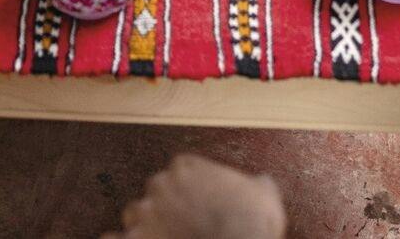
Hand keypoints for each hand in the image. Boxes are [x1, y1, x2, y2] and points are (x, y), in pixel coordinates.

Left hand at [105, 154, 284, 238]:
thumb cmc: (251, 223)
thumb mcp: (265, 194)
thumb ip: (256, 184)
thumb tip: (261, 184)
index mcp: (186, 167)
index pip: (180, 170)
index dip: (190, 188)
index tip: (197, 202)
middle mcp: (160, 184)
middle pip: (156, 191)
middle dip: (167, 206)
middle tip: (183, 225)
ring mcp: (144, 214)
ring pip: (135, 214)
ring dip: (144, 225)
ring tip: (159, 237)